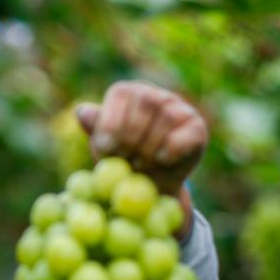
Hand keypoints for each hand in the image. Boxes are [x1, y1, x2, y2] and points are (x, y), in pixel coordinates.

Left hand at [74, 81, 206, 196]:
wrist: (149, 186)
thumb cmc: (121, 160)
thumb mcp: (104, 146)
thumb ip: (95, 128)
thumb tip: (82, 112)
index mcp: (127, 93)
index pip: (121, 93)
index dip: (111, 122)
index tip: (105, 148)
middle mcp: (153, 94)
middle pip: (145, 103)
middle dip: (130, 137)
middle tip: (125, 160)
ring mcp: (178, 107)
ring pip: (166, 117)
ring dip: (149, 147)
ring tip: (140, 164)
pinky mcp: (196, 127)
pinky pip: (185, 134)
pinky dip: (171, 150)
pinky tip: (161, 160)